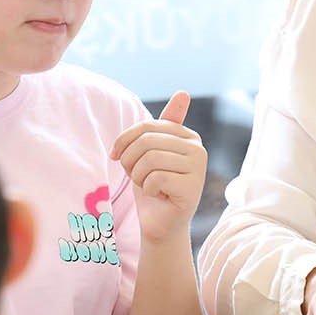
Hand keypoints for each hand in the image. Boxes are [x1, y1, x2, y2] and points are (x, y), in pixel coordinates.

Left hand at [111, 91, 206, 243]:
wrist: (160, 222)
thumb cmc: (153, 186)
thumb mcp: (149, 152)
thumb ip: (160, 126)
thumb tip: (184, 92)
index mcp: (187, 136)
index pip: (146, 127)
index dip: (124, 142)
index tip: (118, 156)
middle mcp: (197, 148)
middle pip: (146, 142)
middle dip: (131, 162)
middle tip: (136, 176)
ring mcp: (198, 168)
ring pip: (149, 160)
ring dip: (139, 177)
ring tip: (149, 185)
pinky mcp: (193, 187)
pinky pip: (155, 179)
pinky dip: (149, 190)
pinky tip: (160, 196)